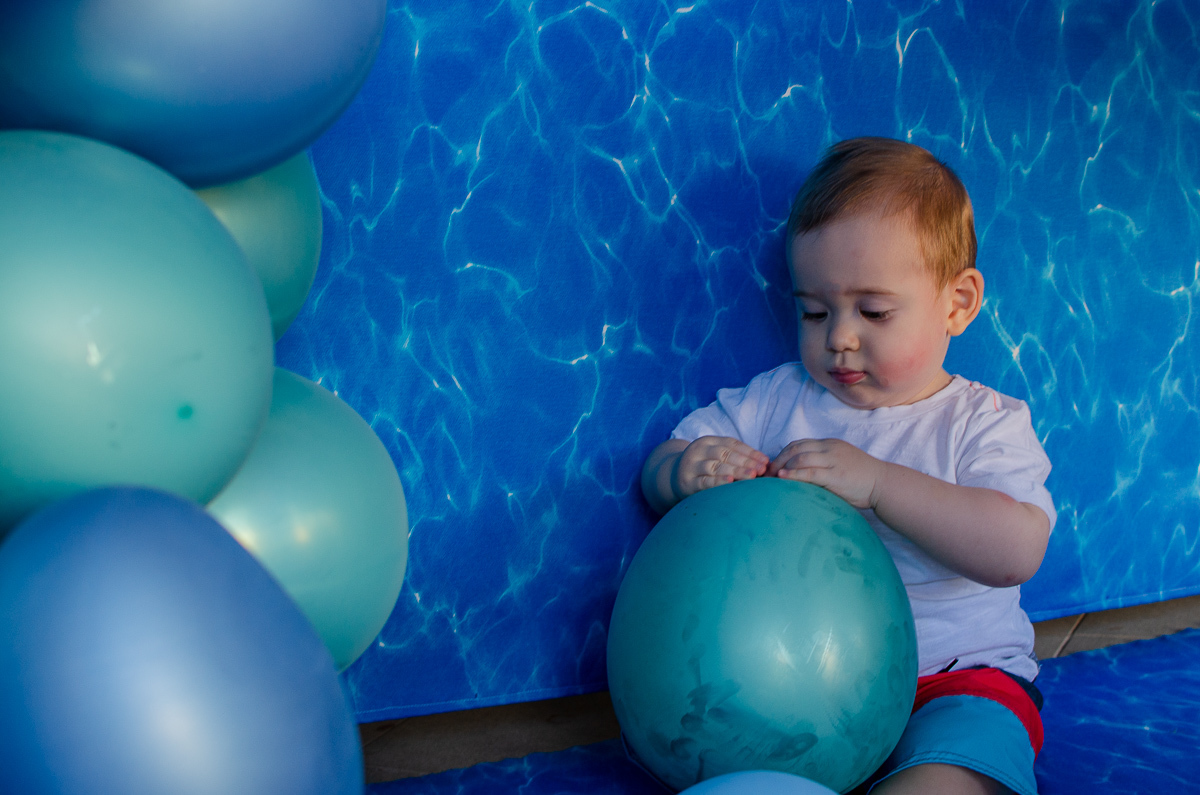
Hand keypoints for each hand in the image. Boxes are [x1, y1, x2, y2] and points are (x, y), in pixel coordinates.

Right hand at [672, 436, 768, 499]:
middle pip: (725, 454)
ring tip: (752, 476)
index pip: (732, 444)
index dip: (750, 452)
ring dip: (736, 470)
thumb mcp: (714, 456)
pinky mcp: (687, 482)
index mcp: (707, 441)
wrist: (673, 477)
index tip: (766, 461)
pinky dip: (718, 481)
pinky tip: (731, 481)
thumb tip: (765, 464)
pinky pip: (704, 481)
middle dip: (745, 462)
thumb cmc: (703, 467)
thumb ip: (735, 457)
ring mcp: (691, 466)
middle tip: (761, 470)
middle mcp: (698, 451)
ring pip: (716, 466)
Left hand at [768, 438, 885, 509]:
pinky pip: (810, 472)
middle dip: (778, 460)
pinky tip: (783, 477)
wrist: (884, 484)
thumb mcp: (839, 465)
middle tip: (765, 474)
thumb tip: (798, 475)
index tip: (771, 467)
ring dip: (782, 467)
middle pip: (796, 448)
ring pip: (800, 457)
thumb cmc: (861, 479)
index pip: (799, 444)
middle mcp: (830, 448)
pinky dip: (794, 474)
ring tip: (771, 478)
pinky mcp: (836, 475)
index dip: (782, 454)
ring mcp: (833, 460)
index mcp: (829, 444)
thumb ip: (821, 465)